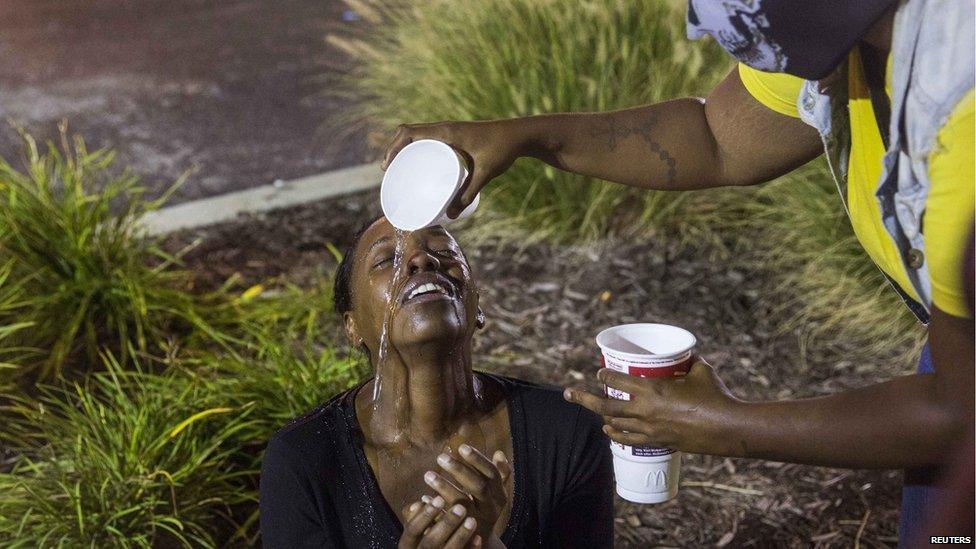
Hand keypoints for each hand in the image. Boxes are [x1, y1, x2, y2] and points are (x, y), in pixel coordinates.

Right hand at [382, 120, 523, 217]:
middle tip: (389, 171)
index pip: (409, 132)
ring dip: (404, 146)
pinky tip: (419, 162)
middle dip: (394, 149)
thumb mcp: (485, 173)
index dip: (393, 148)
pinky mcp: (455, 135)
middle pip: (408, 131)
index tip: (387, 167)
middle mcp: (445, 128)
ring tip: (398, 168)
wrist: (520, 134)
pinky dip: (418, 145)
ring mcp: (450, 130)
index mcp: (447, 131)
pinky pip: (429, 136)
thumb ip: (468, 193)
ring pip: (418, 132)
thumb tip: (452, 217)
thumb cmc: (503, 149)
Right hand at [398, 497, 480, 548]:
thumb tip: (417, 503)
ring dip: (460, 536)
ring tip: (472, 520)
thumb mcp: (414, 534)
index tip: (439, 498)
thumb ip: (415, 519)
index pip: (413, 530)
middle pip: (430, 542)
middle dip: (446, 524)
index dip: (425, 515)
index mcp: (407, 546)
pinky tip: (478, 537)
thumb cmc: (422, 544)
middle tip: (461, 508)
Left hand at [422, 444, 510, 542]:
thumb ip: (500, 475)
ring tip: (427, 475)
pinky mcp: (462, 534)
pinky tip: (423, 498)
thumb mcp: (495, 495)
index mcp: (499, 496)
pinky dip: (436, 508)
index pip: (492, 474)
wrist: (481, 544)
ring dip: (444, 487)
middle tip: (441, 457)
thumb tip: (500, 452)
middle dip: (460, 470)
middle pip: (479, 487)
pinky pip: (447, 519)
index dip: (478, 460)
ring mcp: (476, 523)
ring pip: (462, 504)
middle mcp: (491, 509)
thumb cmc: (485, 511)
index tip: (461, 447)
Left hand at [563, 359, 742, 455]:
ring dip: (602, 417)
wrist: (727, 428)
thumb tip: (688, 354)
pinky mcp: (659, 442)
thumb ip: (690, 362)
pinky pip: (630, 439)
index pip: (618, 379)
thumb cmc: (716, 395)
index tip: (599, 371)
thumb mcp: (701, 371)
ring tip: (594, 412)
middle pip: (606, 405)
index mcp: (652, 388)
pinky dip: (618, 435)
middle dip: (584, 399)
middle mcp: (645, 409)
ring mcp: (650, 428)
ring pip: (615, 424)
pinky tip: (610, 433)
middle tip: (568, 394)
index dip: (605, 374)